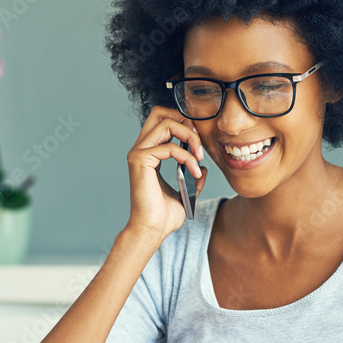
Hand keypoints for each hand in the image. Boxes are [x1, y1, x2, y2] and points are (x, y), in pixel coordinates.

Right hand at [124, 105, 206, 243]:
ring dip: (190, 137)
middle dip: (184, 121)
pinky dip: (187, 156)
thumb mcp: (184, 192)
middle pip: (160, 112)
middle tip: (198, 142)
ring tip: (199, 157)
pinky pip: (169, 146)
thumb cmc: (164, 215)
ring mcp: (138, 153)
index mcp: (148, 153)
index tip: (199, 145)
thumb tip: (203, 168)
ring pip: (166, 123)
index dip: (184, 124)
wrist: (152, 230)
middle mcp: (140, 149)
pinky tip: (194, 171)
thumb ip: (192, 176)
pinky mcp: (140, 160)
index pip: (163, 120)